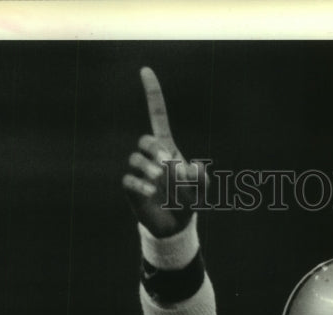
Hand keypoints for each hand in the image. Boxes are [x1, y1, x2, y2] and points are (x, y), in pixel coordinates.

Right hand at [122, 67, 209, 237]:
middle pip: (144, 140)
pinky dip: (140, 185)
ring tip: (160, 179)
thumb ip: (203, 178)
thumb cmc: (190, 201)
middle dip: (153, 148)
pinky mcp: (133, 190)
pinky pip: (128, 180)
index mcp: (168, 148)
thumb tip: (191, 167)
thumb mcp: (203, 189)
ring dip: (148, 167)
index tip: (145, 70)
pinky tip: (152, 192)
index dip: (153, 95)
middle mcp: (151, 157)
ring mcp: (140, 173)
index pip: (157, 116)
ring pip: (135, 159)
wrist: (177, 226)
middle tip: (166, 162)